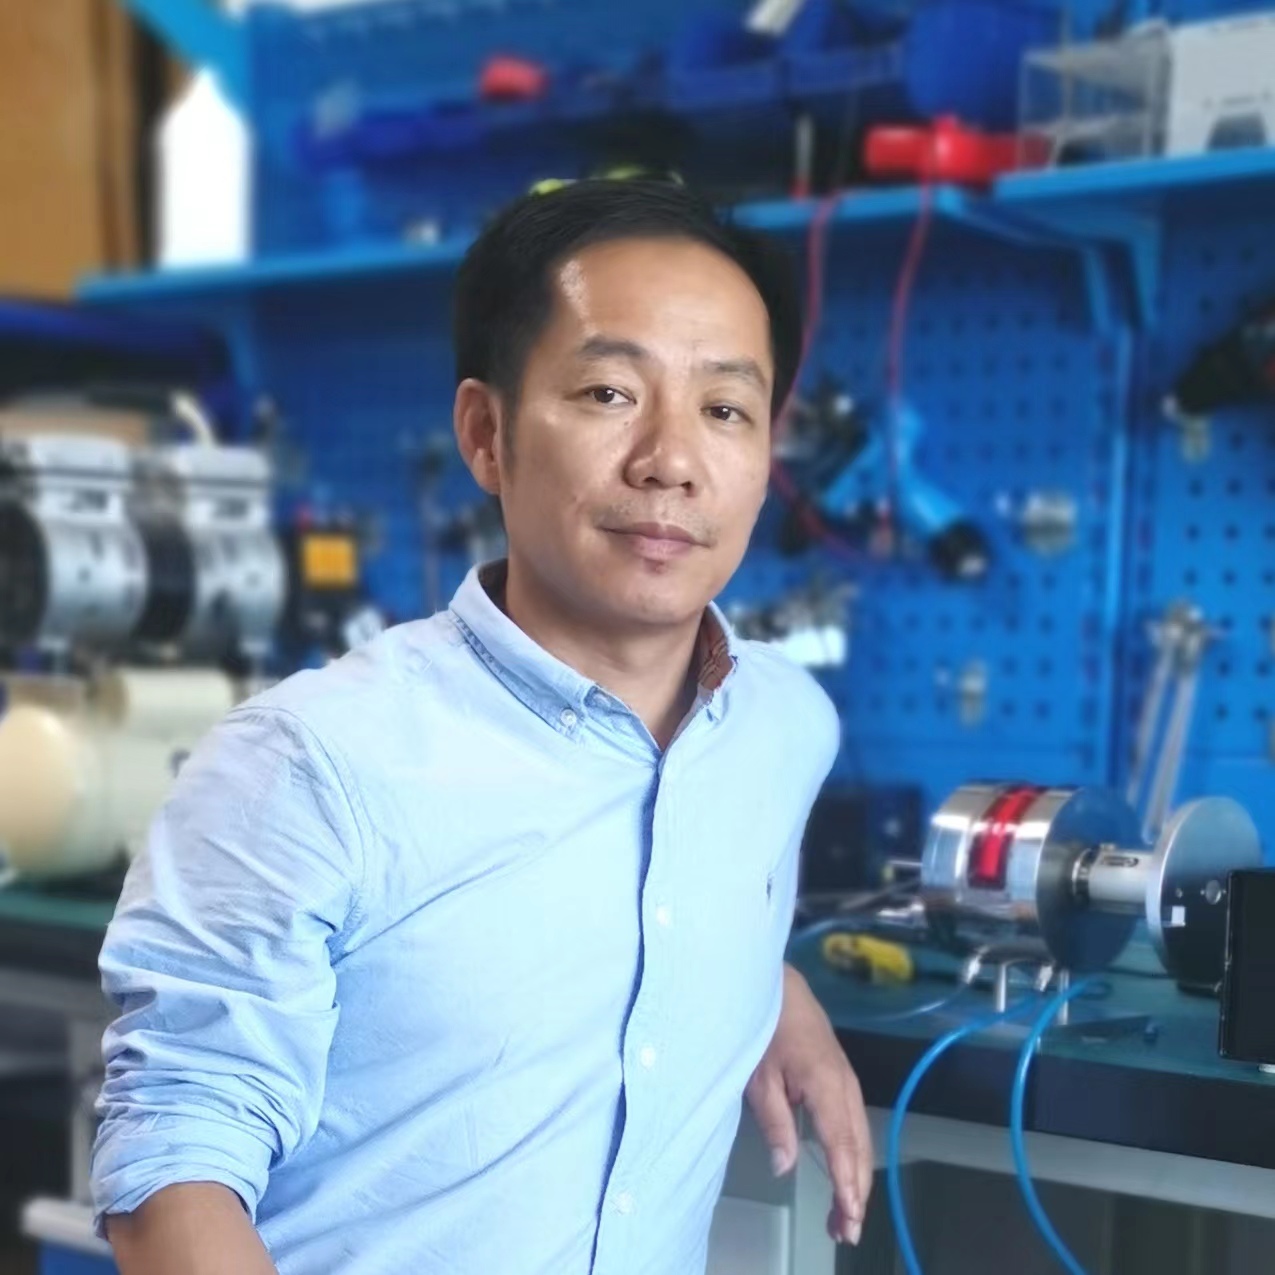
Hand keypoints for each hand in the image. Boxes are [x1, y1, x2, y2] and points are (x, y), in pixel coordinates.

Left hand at [745, 964, 872, 1245]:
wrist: (776, 983)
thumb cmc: (762, 1026)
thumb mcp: (758, 1076)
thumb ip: (775, 1122)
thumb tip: (786, 1167)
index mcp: (825, 1083)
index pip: (842, 1143)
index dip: (846, 1183)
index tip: (848, 1216)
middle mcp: (844, 1083)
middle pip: (858, 1146)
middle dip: (856, 1191)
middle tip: (846, 1231)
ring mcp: (846, 1078)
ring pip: (860, 1136)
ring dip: (857, 1176)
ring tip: (846, 1215)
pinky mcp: (841, 1075)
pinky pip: (854, 1121)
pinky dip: (854, 1153)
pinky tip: (846, 1173)